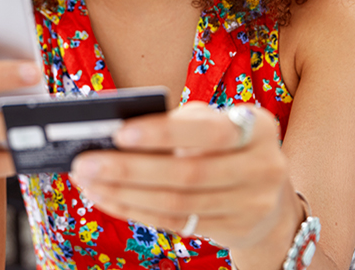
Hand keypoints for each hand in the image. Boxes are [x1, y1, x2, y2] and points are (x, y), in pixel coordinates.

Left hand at [69, 102, 298, 249]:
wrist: (269, 195)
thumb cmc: (224, 144)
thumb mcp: (214, 123)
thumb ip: (179, 123)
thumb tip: (116, 135)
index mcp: (257, 128)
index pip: (209, 131)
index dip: (164, 133)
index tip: (120, 132)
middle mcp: (263, 167)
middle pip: (187, 174)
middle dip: (129, 169)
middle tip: (85, 162)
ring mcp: (252, 205)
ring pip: (177, 203)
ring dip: (124, 193)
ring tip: (87, 180)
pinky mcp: (234, 231)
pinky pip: (176, 222)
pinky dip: (135, 209)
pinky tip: (107, 197)